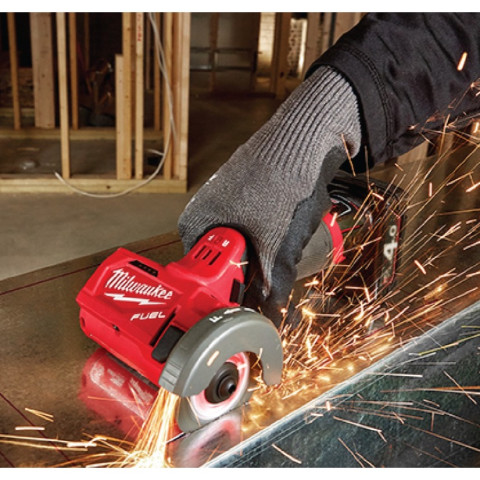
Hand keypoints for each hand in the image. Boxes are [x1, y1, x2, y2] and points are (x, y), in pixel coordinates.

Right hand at [178, 67, 360, 325]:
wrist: (306, 136)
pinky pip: (254, 231)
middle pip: (225, 265)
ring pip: (243, 249)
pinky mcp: (246, 197)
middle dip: (250, 281)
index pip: (204, 279)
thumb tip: (272, 320)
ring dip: (263, 262)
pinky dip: (269, 243)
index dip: (228, 299)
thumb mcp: (277, 245)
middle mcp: (204, 215)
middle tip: (272, 292)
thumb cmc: (281, 185)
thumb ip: (273, 286)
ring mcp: (225, 203)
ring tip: (282, 264)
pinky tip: (285, 241)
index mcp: (194, 227)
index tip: (247, 315)